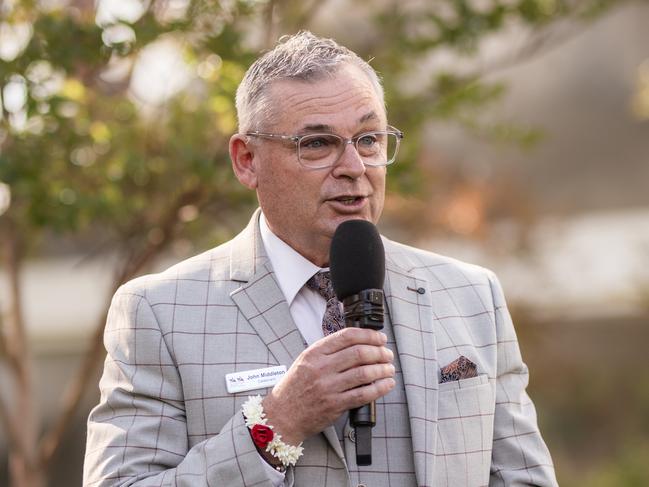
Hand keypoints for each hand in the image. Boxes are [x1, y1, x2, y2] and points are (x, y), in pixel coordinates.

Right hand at [261, 327, 394, 445]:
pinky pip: (363, 394)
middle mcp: (321, 368)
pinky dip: (379, 388)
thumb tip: (358, 343)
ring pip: (364, 373)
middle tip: (387, 354)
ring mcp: (328, 387)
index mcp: (314, 353)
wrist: (282, 416)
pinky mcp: (334, 405)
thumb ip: (328, 351)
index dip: (369, 335)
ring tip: (389, 368)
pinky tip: (386, 384)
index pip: (347, 336)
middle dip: (379, 352)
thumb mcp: (305, 361)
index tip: (380, 338)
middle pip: (359, 353)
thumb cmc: (294, 388)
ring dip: (382, 369)